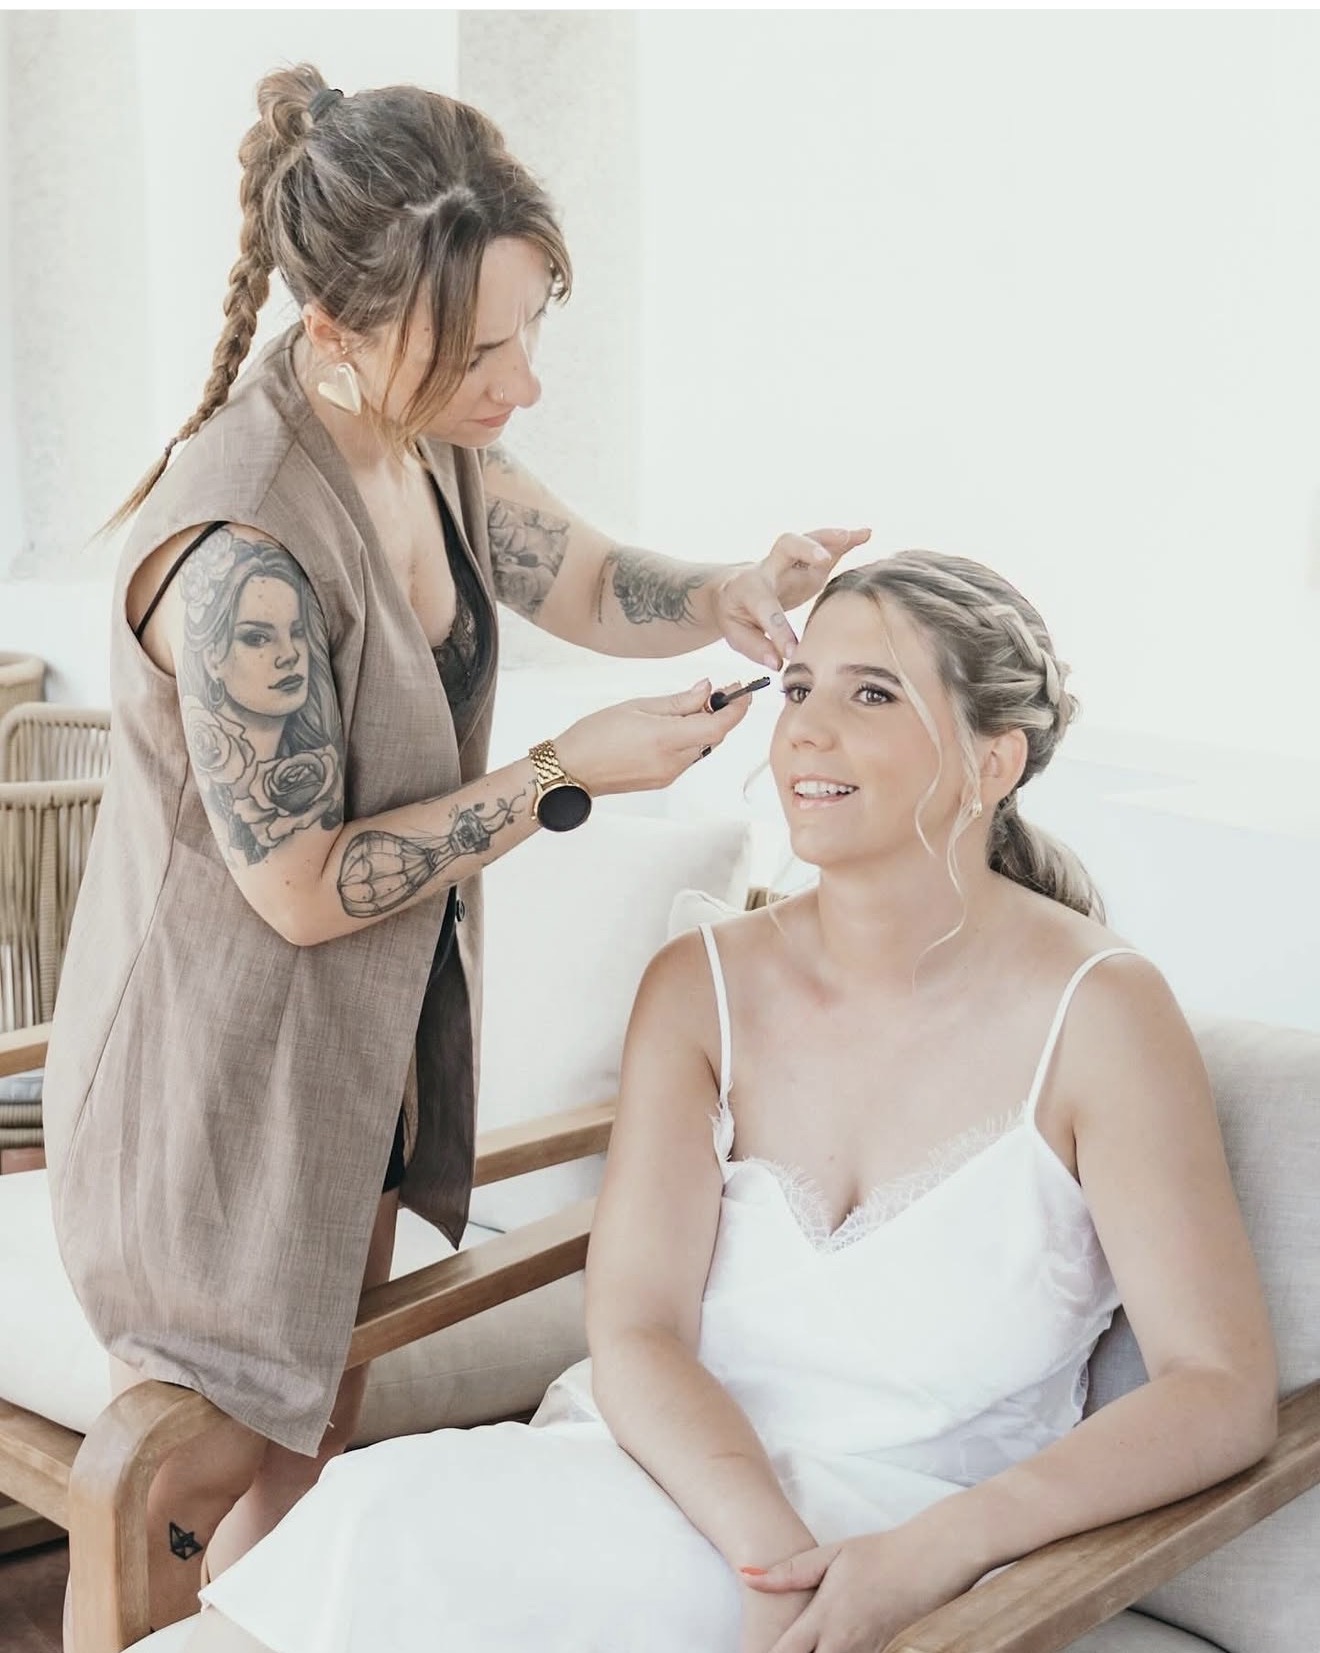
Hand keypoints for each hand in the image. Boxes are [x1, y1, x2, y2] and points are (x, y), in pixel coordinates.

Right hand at [554, 678, 751, 797]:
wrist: (572, 770)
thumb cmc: (595, 735)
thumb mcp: (637, 706)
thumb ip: (677, 701)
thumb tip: (706, 690)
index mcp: (667, 738)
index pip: (719, 726)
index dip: (737, 709)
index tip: (742, 693)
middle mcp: (673, 761)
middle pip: (713, 737)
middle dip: (719, 715)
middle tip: (715, 693)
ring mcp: (669, 775)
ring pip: (701, 748)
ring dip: (702, 728)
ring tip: (685, 709)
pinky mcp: (663, 781)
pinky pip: (687, 758)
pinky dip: (688, 740)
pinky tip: (671, 728)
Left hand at [714, 528, 871, 669]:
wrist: (732, 590)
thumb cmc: (735, 614)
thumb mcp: (735, 634)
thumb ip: (756, 648)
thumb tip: (778, 662)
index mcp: (749, 589)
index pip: (766, 608)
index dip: (779, 632)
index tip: (793, 653)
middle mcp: (770, 568)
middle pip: (785, 546)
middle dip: (805, 549)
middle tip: (824, 559)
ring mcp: (790, 563)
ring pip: (809, 540)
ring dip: (832, 538)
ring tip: (855, 536)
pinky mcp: (807, 564)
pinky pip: (827, 548)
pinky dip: (847, 541)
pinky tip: (865, 535)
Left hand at [743, 1521, 983, 1652]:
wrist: (931, 1561)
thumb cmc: (879, 1554)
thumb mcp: (831, 1555)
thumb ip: (788, 1572)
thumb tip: (746, 1574)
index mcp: (824, 1620)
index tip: (751, 1652)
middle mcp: (843, 1645)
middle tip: (779, 1648)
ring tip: (811, 1646)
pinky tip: (833, 1647)